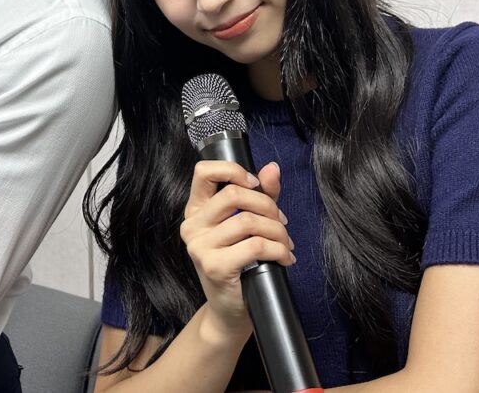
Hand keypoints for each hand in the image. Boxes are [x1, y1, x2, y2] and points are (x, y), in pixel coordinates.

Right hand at [180, 160, 293, 338]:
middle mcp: (192, 226)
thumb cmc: (241, 264)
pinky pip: (255, 245)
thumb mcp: (247, 224)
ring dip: (277, 231)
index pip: (203, 172)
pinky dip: (278, 249)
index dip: (233, 170)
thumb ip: (259, 195)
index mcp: (196, 210)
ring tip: (285, 244)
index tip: (255, 184)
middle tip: (282, 222)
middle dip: (268, 206)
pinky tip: (284, 257)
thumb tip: (272, 168)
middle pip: (234, 194)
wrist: (231, 310)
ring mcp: (200, 247)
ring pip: (249, 221)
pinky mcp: (215, 266)